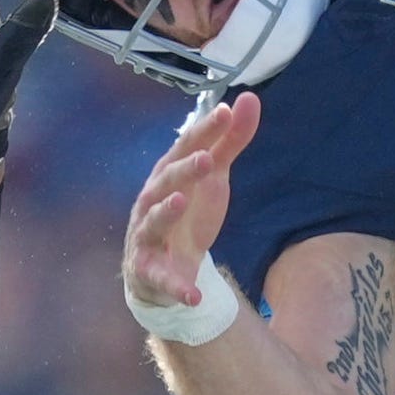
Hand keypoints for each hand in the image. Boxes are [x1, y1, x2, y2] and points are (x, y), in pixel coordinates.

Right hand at [125, 95, 258, 327]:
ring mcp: (146, 236)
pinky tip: (193, 295)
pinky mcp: (149, 271)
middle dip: (185, 170)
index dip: (204, 131)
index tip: (225, 112)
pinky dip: (178, 288)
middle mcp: (152, 201)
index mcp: (168, 175)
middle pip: (166, 181)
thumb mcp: (214, 179)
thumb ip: (230, 142)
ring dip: (165, 213)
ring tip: (182, 202)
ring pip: (152, 222)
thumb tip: (247, 99)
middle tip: (209, 159)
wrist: (163, 270)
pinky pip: (163, 280)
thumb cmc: (188, 214)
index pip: (185, 148)